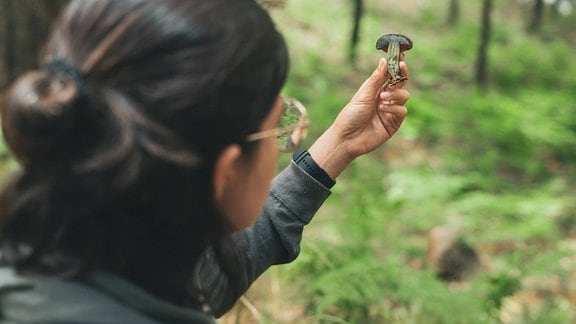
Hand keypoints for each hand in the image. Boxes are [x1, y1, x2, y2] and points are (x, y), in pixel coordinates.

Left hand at [309, 58, 409, 178]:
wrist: (347, 138)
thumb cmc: (351, 116)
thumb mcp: (363, 95)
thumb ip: (376, 79)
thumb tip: (384, 60)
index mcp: (375, 90)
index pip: (390, 75)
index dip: (396, 65)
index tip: (400, 55)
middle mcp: (385, 99)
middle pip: (401, 84)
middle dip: (401, 75)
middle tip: (400, 68)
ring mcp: (390, 111)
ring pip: (404, 96)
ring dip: (396, 94)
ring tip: (383, 98)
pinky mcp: (394, 123)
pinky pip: (402, 111)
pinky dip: (395, 108)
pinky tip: (384, 109)